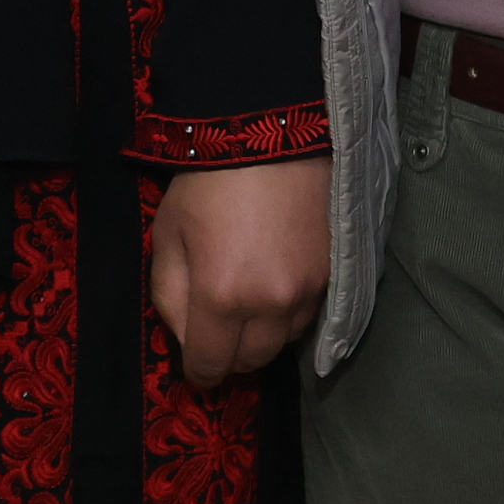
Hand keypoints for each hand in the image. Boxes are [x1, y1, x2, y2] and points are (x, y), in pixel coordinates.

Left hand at [145, 158, 330, 388]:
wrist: (274, 130)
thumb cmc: (209, 179)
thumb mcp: (168, 233)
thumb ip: (169, 294)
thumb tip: (185, 334)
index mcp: (221, 296)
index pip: (211, 364)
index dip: (199, 373)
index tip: (196, 367)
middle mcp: (271, 303)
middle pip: (252, 360)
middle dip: (231, 354)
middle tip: (218, 330)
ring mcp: (310, 288)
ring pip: (285, 340)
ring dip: (264, 332)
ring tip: (249, 301)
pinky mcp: (335, 271)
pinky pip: (310, 311)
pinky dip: (291, 310)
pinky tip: (277, 282)